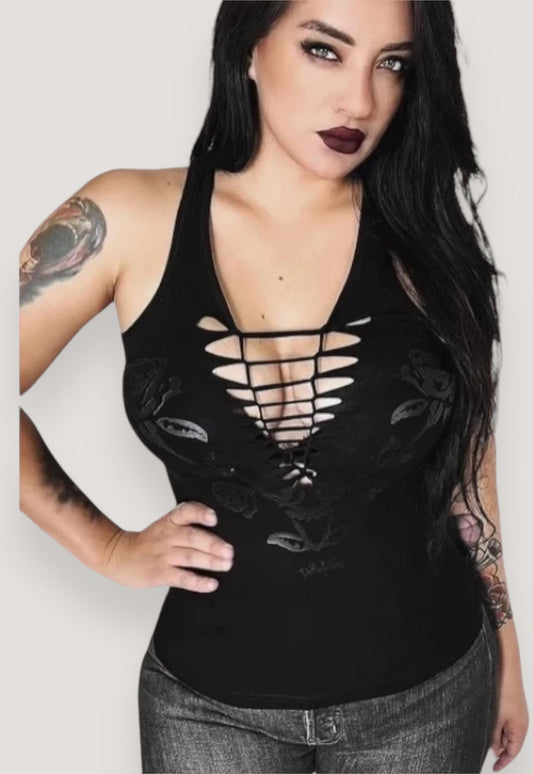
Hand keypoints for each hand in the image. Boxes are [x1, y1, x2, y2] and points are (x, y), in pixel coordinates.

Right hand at [100, 501, 233, 590]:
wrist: (119, 555)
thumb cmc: (148, 542)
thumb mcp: (165, 525)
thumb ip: (186, 526)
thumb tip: (219, 535)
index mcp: (169, 522)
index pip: (185, 512)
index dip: (200, 513)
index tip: (213, 518)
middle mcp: (167, 537)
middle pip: (192, 537)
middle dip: (213, 544)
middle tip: (229, 551)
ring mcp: (163, 556)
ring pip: (190, 557)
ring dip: (210, 561)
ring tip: (226, 564)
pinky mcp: (160, 574)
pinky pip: (182, 578)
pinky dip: (198, 582)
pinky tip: (211, 584)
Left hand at [490, 666, 528, 770]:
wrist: (505, 667)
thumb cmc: (504, 690)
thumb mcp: (495, 718)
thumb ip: (493, 736)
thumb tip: (494, 749)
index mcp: (520, 729)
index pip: (512, 752)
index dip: (503, 761)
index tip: (495, 767)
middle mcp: (520, 722)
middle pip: (509, 742)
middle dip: (497, 746)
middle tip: (483, 745)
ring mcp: (516, 713)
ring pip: (504, 730)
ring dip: (495, 733)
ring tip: (483, 728)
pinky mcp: (510, 705)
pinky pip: (503, 720)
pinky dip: (495, 724)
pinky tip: (486, 718)